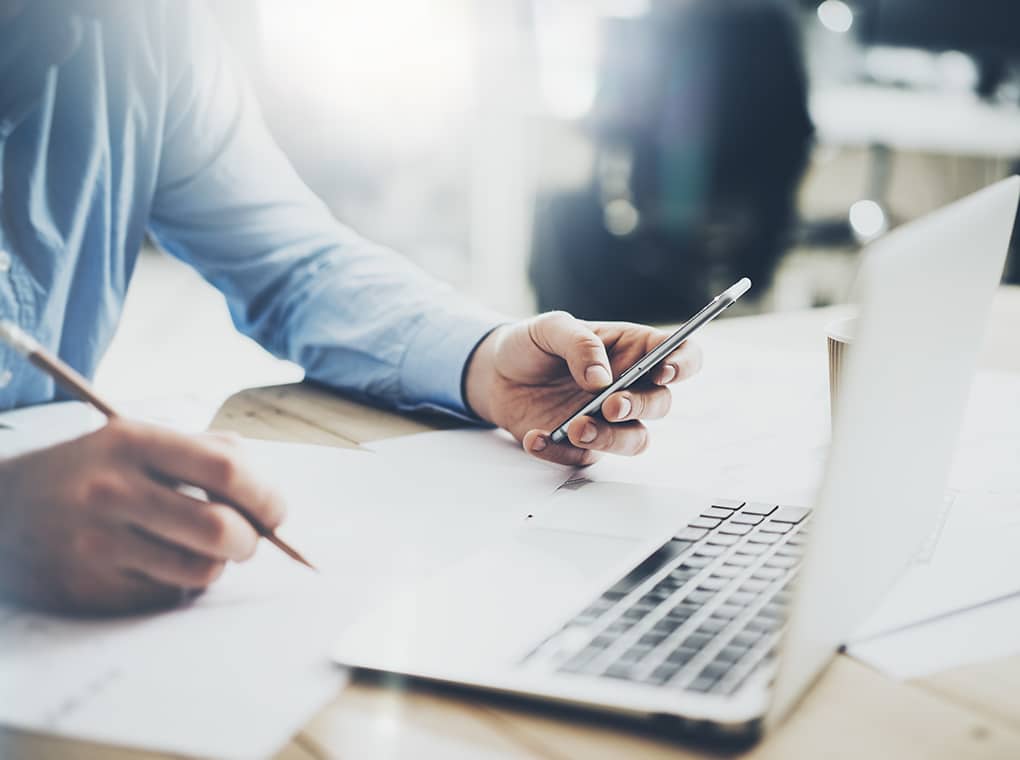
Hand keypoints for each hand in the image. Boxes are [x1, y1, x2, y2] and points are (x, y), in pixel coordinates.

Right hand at [0, 418, 284, 615]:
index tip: (276, 512)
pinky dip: (177, 586)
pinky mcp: (88, 589)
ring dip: (214, 566)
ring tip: (195, 550)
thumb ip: (207, 453)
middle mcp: (113, 491)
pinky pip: (166, 597)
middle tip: (246, 540)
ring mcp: (97, 544)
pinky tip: (154, 565)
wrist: (2, 508)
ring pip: (200, 570)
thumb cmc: (91, 472)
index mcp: (133, 443)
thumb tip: (269, 497)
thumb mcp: (137, 440)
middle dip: (250, 541)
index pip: (225, 468)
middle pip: (219, 529)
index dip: (266, 495)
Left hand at [464, 312, 702, 465]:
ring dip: (611, 439)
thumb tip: (601, 377)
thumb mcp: (551, 328)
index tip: (663, 370)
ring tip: (575, 427)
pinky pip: (584, 458)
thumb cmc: (532, 345)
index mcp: (633, 350)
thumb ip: (580, 344)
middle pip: (661, 403)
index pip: (680, 355)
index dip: (683, 364)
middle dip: (641, 406)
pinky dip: (560, 451)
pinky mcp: (582, 445)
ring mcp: (608, 420)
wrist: (496, 374)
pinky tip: (536, 437)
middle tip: (610, 404)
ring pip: (635, 440)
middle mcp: (629, 387)